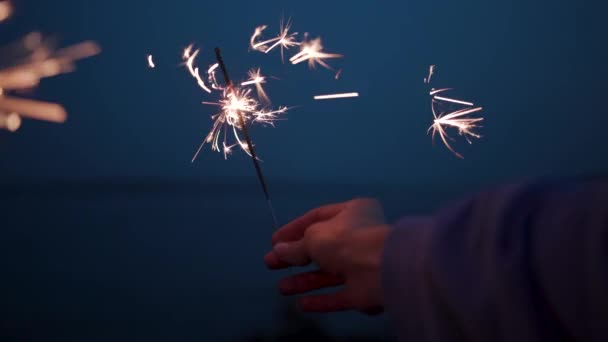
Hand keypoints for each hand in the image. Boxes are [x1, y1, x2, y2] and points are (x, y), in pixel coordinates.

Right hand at [264, 198, 391, 312]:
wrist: (381, 270)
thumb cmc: (346, 241)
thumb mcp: (314, 237)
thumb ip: (295, 246)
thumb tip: (279, 250)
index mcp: (352, 213)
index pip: (318, 217)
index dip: (294, 229)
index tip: (274, 241)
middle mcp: (358, 237)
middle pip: (321, 247)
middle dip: (295, 257)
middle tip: (271, 264)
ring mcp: (362, 266)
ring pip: (329, 273)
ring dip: (305, 280)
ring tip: (281, 288)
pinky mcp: (364, 291)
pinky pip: (339, 295)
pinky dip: (321, 300)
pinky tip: (302, 304)